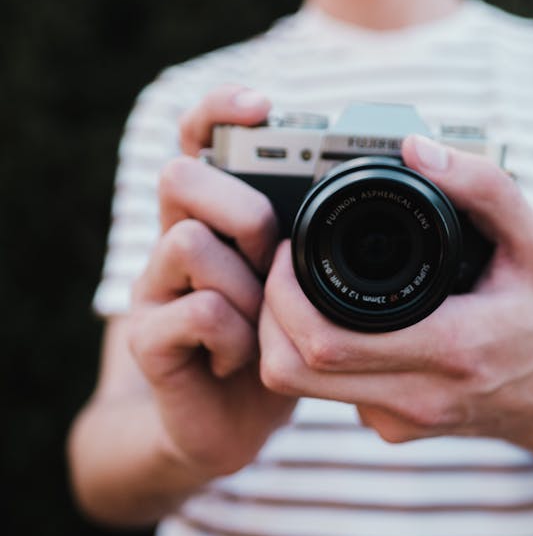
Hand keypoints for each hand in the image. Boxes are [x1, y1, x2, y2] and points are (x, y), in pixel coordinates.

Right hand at [127, 86, 297, 477]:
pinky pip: (198, 312)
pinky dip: (235, 337)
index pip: (197, 138)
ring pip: (188, 242)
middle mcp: (175, 238)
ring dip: (244, 284)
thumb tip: (381, 189)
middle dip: (240, 209)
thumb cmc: (281, 341)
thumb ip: (317, 235)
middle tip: (273, 255)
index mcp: (214, 215)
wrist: (232, 428)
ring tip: (261, 321)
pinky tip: (242, 359)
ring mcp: (156, 288)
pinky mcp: (149, 339)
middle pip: (179, 177)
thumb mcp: (307, 282)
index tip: (263, 107)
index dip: (219, 111)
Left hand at [258, 132, 532, 453]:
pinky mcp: (391, 431)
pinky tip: (342, 322)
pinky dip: (315, 357)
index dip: (286, 293)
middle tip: (283, 266)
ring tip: (301, 288)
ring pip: (299, 388)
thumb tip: (417, 149)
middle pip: (292, 371)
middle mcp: (420, 398)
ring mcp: (401, 423)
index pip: (325, 341)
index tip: (291, 248)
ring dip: (282, 335)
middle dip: (268, 313)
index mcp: (453, 350)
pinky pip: (327, 394)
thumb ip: (486, 188)